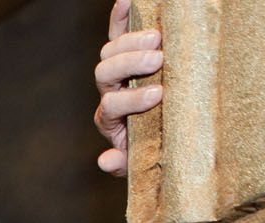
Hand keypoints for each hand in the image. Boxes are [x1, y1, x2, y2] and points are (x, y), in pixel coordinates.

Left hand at [94, 0, 164, 175]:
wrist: (157, 135)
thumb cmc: (151, 149)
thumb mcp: (139, 162)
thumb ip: (123, 164)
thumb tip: (105, 160)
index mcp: (110, 118)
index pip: (111, 106)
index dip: (131, 99)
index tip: (159, 94)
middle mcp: (109, 92)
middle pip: (105, 72)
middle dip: (130, 64)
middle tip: (158, 60)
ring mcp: (116, 70)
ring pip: (110, 50)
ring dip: (131, 42)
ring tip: (158, 38)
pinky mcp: (125, 50)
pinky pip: (117, 29)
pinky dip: (120, 15)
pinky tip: (126, 0)